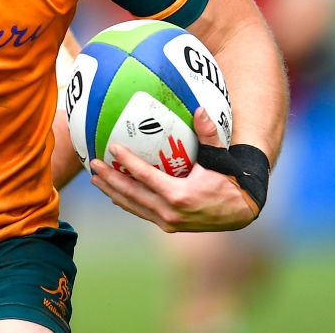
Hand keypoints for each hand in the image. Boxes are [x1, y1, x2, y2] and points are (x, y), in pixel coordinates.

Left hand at [88, 108, 257, 232]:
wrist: (242, 211)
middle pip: (132, 193)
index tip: (112, 148)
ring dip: (112, 190)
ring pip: (133, 205)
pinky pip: (141, 212)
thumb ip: (208, 134)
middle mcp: (170, 212)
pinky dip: (126, 201)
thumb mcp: (219, 157)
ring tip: (95, 177)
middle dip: (110, 178)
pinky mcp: (168, 226)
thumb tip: (199, 109)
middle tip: (92, 163)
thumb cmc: (229, 179)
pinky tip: (113, 192)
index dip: (127, 162)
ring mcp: (168, 221)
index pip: (146, 176)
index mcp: (180, 195)